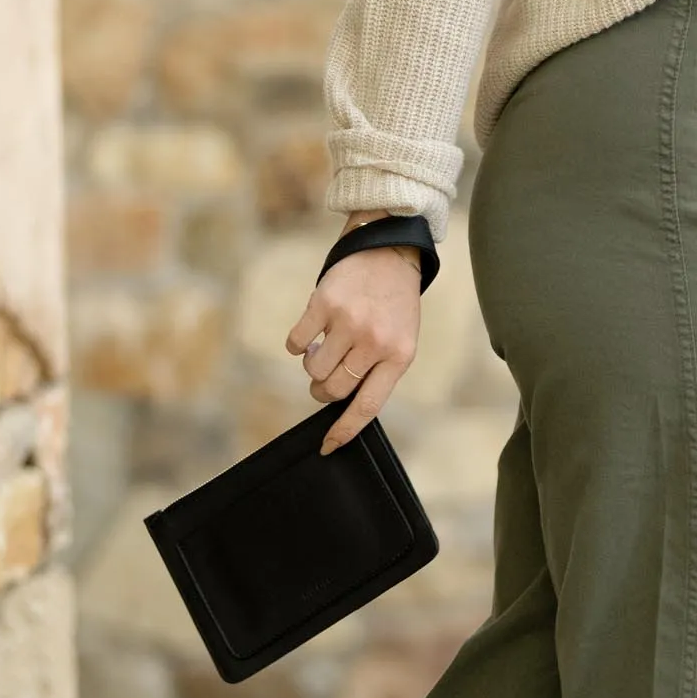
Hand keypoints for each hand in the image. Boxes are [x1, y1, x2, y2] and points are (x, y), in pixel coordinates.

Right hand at [287, 213, 422, 452]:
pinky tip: (309, 333)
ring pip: (314, 369)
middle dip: (323, 389)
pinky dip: (297, 344)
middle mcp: (374, 342)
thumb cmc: (393, 304)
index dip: (345, 430)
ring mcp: (349, 322)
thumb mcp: (400, 340)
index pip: (368, 406)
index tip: (328, 446)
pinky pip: (296, 342)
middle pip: (334, 389)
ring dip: (311, 365)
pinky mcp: (324, 304)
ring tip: (323, 348)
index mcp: (399, 356)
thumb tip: (340, 404)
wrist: (388, 251)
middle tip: (325, 376)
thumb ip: (377, 371)